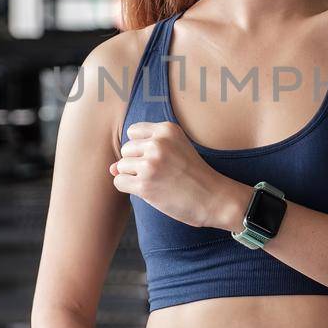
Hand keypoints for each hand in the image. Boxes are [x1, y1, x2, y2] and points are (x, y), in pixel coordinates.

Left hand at [111, 121, 244, 229]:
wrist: (215, 198)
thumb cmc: (196, 176)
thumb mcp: (176, 152)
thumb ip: (143, 153)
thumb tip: (111, 168)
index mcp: (167, 129)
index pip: (133, 132)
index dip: (141, 148)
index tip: (159, 159)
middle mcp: (157, 143)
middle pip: (126, 150)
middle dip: (136, 163)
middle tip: (161, 174)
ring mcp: (150, 163)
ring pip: (121, 166)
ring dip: (133, 176)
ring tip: (157, 182)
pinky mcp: (144, 184)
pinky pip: (119, 182)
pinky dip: (129, 188)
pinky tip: (149, 192)